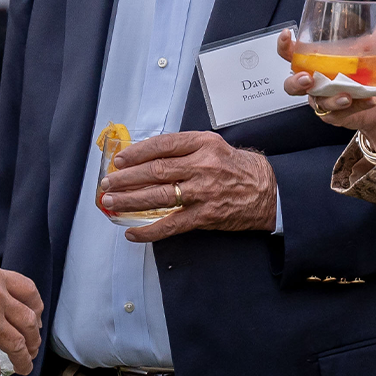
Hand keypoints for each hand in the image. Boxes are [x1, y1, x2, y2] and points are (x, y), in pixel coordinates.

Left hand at [98, 132, 277, 242]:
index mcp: (203, 144)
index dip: (137, 152)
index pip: (163, 145)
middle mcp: (202, 165)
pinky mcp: (206, 216)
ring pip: (159, 196)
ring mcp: (203, 192)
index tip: (120, 160)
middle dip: (126, 178)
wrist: (269, 191)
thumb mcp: (215, 146)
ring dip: (130, 200)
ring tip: (111, 202)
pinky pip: (172, 224)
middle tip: (107, 183)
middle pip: (156, 170)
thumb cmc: (239, 168)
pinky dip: (149, 230)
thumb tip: (147, 157)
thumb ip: (185, 149)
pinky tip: (132, 232)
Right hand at [278, 26, 375, 149]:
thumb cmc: (360, 73)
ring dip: (331, 99)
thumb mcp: (368, 54)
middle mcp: (312, 83)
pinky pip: (341, 113)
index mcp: (312, 63)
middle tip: (308, 78)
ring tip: (347, 95)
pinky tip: (370, 100)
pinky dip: (357, 106)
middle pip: (291, 86)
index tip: (288, 35)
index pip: (289, 54)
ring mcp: (321, 100)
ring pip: (317, 102)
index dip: (284, 45)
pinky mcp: (334, 115)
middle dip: (296, 82)